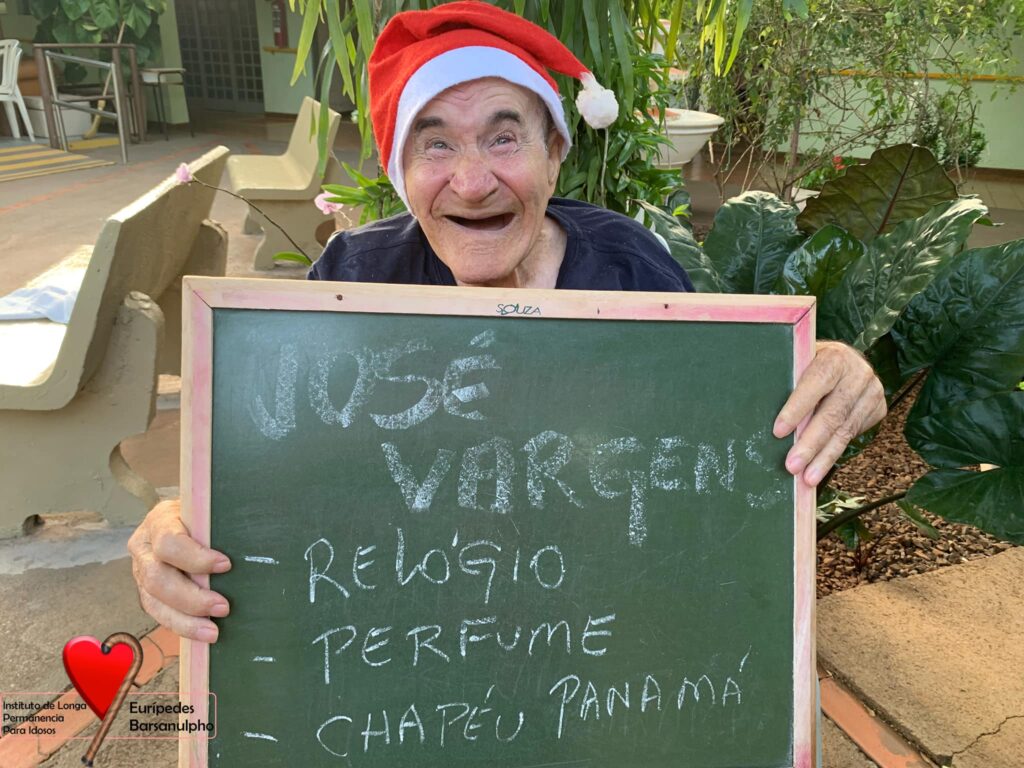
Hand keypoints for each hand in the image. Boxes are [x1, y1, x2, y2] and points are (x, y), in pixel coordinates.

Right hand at [128, 499, 231, 641]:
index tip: (226, 565)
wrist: (183, 521)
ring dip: (185, 621)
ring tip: (213, 632)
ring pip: (154, 602)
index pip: (169, 542)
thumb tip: (250, 547)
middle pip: (157, 578)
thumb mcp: (208, 512)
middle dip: (192, 598)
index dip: (195, 557)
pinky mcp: (147, 592)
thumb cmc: (203, 517)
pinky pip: (159, 614)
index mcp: (159, 521)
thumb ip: (217, 527)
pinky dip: (182, 626)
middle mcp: (144, 548)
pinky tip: (202, 633)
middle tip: (224, 607)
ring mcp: (141, 572)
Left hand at [773, 340, 885, 486]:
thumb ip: (790, 381)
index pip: (816, 384)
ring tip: (807, 478)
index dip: (797, 408)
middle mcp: (858, 374)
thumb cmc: (811, 365)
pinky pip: (853, 436)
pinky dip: (834, 454)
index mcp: (835, 357)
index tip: (778, 432)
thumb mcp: (801, 363)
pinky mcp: (878, 409)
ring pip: (844, 431)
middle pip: (832, 414)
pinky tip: (820, 468)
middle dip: (810, 444)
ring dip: (823, 458)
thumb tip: (762, 412)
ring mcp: (872, 392)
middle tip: (791, 466)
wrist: (847, 362)